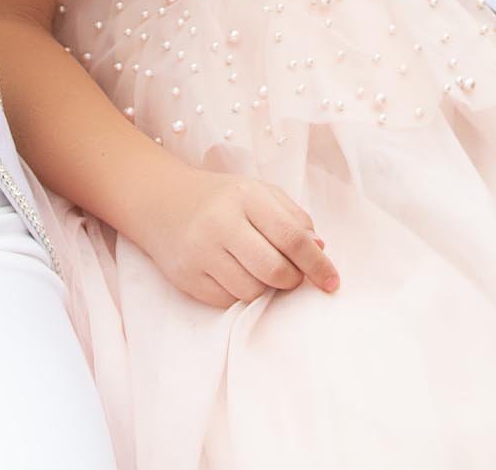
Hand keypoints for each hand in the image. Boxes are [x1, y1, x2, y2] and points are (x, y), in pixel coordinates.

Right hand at [142, 161, 338, 309]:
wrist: (162, 202)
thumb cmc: (221, 199)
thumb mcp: (258, 193)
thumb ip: (293, 217)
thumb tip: (320, 250)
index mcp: (245, 197)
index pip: (292, 237)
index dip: (317, 264)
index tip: (333, 283)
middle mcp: (221, 222)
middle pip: (274, 270)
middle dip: (292, 281)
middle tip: (291, 276)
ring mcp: (201, 252)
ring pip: (252, 291)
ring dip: (265, 289)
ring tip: (258, 270)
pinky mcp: (187, 277)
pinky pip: (228, 302)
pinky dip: (239, 295)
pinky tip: (234, 275)